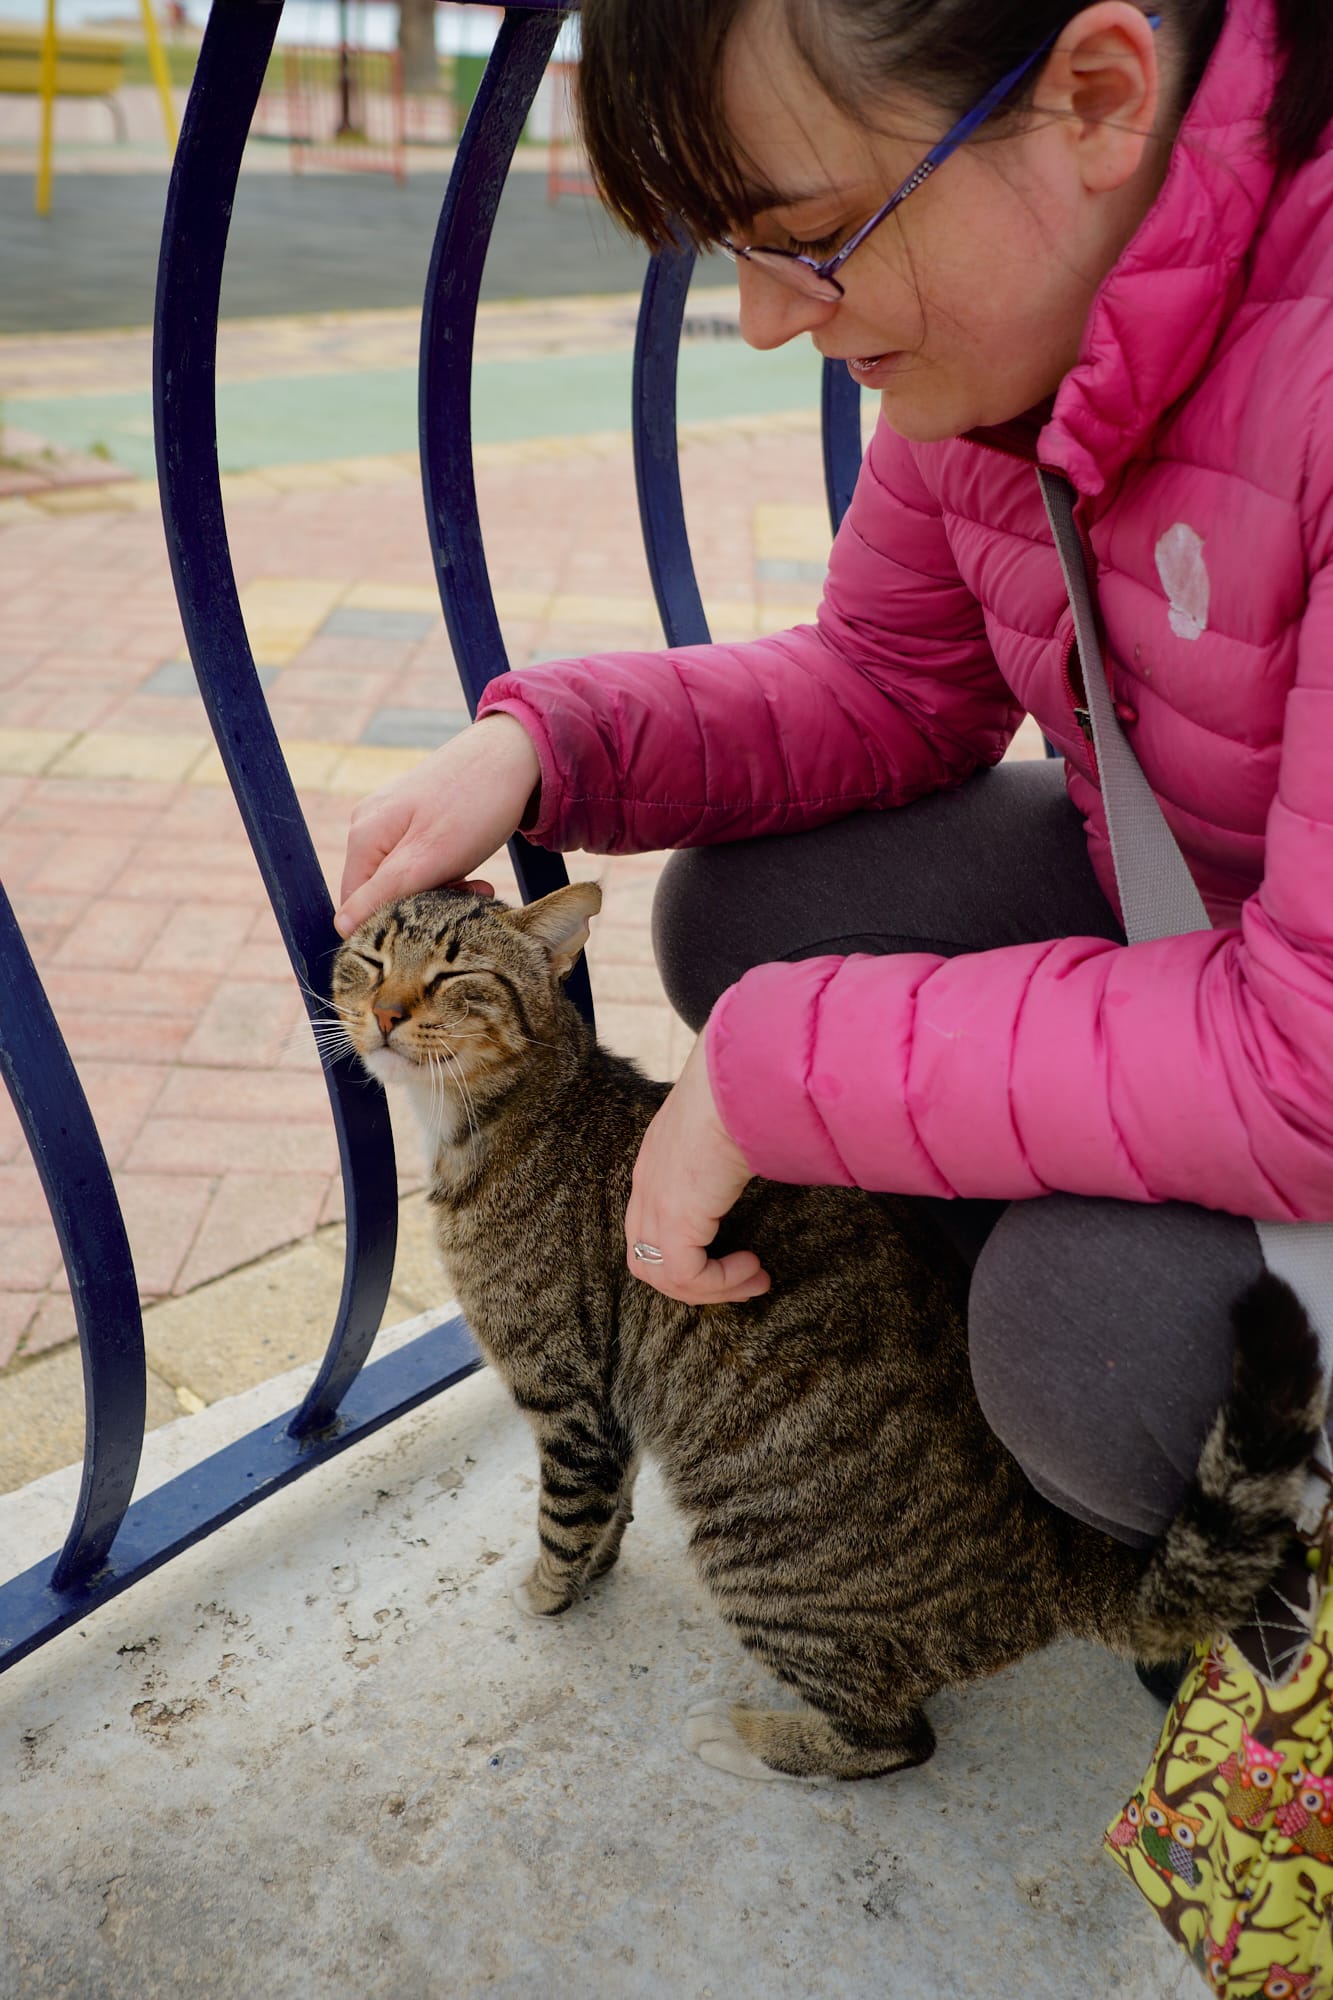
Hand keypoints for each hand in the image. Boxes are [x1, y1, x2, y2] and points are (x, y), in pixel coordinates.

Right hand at [335, 714, 540, 934]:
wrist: (514, 753)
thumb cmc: (475, 806)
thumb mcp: (428, 860)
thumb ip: (383, 894)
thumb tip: (342, 927)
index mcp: (363, 837)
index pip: (355, 907)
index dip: (394, 922)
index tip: (439, 915)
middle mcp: (368, 826)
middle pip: (381, 893)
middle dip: (424, 905)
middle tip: (470, 895)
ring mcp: (390, 820)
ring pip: (404, 880)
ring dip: (441, 890)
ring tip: (477, 883)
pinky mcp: (413, 818)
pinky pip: (418, 860)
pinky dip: (446, 871)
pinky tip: (472, 868)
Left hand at [625, 1036, 770, 1305]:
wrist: (740, 1074)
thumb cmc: (748, 1088)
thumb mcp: (733, 1124)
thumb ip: (736, 1148)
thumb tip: (776, 1153)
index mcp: (656, 1160)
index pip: (649, 1226)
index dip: (686, 1252)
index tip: (733, 1252)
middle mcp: (647, 1183)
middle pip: (646, 1259)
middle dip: (694, 1282)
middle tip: (742, 1279)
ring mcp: (655, 1200)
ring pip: (661, 1275)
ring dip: (710, 1289)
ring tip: (754, 1278)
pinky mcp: (673, 1216)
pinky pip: (684, 1274)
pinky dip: (718, 1283)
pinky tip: (752, 1267)